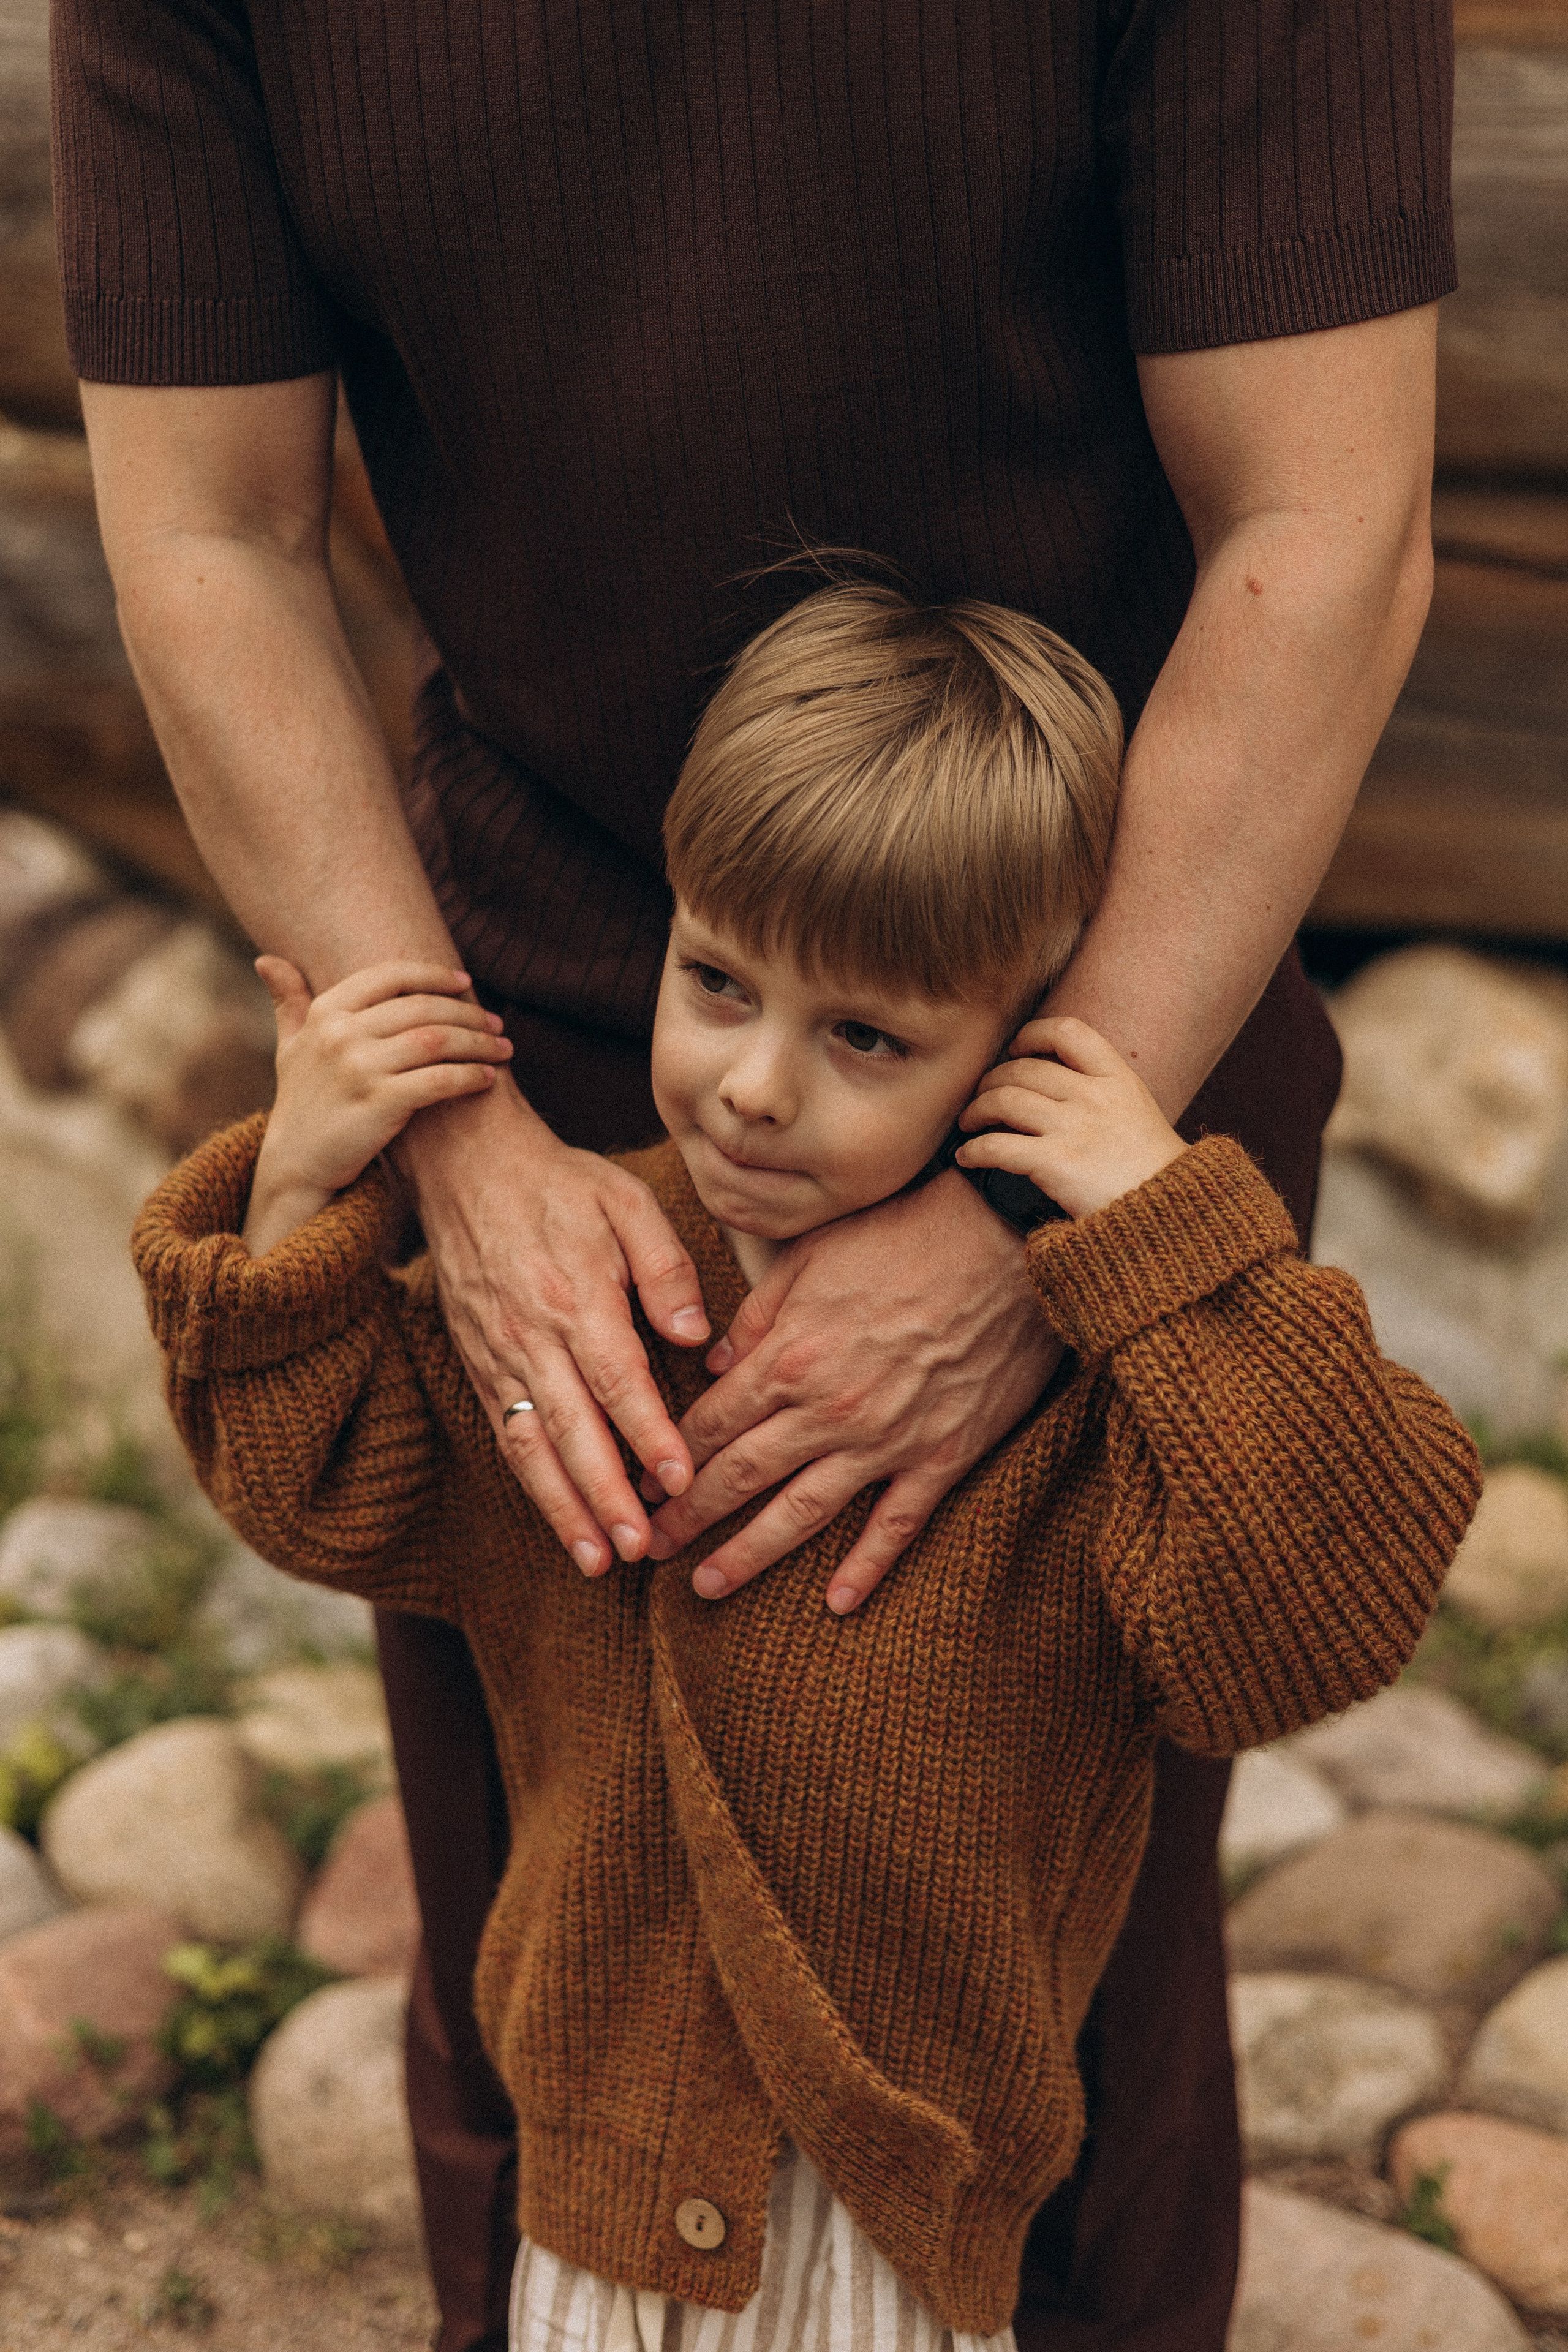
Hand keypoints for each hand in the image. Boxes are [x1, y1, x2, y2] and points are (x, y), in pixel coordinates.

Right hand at [245, 959, 513, 1252]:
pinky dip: (470, 1076)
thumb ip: (288, 1001)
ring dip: (479, 1042)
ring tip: (502, 1047)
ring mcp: (360, 1068)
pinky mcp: (381, 1103)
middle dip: (468, 1012)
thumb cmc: (301, 1102)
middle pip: (423, 1008)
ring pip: (438, 1040)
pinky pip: (440, 1079)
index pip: (390, 976)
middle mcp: (341, 1034)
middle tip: (495, 1022)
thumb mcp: (289, 1047)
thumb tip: (267, 960)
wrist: (296, 1164)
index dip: (433, 975)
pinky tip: (488, 1077)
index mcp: (325, 1012)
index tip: (464, 982)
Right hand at [396, 1077, 711, 1574]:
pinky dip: (533, 1483)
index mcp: (577, 1296)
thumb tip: (692, 1333)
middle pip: (572, 1429)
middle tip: (639, 1549)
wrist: (465, 1166)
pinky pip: (507, 1435)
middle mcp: (532, 1336)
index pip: (618, 1380)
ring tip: (597, 1559)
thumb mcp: (626, 1202)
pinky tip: (560, 1518)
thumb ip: (666, 1266)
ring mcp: (500, 1356)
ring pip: (532, 1446)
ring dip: (564, 1508)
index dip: (648, 1434)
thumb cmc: (560, 1184)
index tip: (679, 1480)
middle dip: (605, 1496)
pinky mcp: (481, 1365)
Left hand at [643, 1171, 1060, 1611]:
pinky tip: (838, 1604)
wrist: (1009, 1244)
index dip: (669, 1458)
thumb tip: (715, 1362)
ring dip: (750, 1554)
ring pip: (802, 1513)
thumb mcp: (813, 1255)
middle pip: (741, 1475)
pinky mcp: (942, 1455)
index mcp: (790, 1358)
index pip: (711, 1423)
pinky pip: (896, 1524)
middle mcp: (827, 1410)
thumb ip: (757, 1316)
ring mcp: (886, 1440)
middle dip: (689, 1516)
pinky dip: (867, 1568)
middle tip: (650, 1548)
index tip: (639, 1484)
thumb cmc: (908, 1233)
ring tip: (708, 1586)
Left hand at [956, 1015, 1184, 1216]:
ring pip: (1004, 1100)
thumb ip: (1104, 1091)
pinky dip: (974, 1150)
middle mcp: (1094, 1097)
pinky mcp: (1056, 1165)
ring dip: (976, 1110)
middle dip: (991, 1080)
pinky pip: (998, 1147)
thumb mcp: (1138, 1112)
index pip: (1067, 1032)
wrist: (1173, 1216)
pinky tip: (967, 1157)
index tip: (1017, 1049)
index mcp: (1118, 1079)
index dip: (1032, 1034)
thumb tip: (1054, 1082)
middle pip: (1023, 1069)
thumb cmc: (1152, 1171)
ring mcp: (1074, 1129)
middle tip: (981, 1097)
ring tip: (968, 1124)